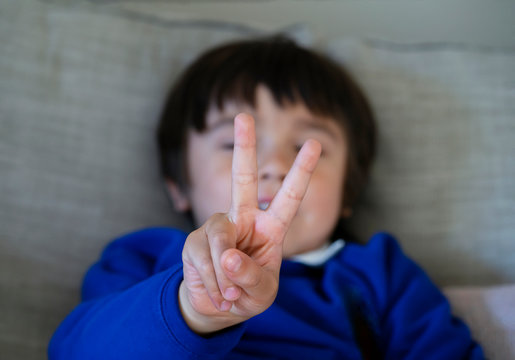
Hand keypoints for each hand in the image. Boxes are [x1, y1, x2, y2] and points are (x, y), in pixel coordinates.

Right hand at [179, 113, 321, 333]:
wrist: (216, 310)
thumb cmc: (247, 296)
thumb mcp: (261, 293)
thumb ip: (251, 275)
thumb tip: (228, 255)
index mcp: (269, 228)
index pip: (288, 197)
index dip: (301, 171)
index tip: (313, 144)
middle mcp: (243, 220)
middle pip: (243, 179)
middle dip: (244, 147)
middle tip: (244, 116)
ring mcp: (217, 228)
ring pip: (219, 237)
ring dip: (225, 273)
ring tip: (230, 295)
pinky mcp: (194, 241)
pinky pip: (203, 257)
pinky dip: (213, 282)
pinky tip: (218, 294)